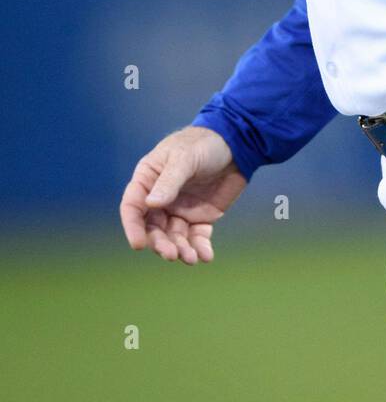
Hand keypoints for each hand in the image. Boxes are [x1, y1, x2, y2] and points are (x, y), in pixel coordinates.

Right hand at [119, 126, 247, 264]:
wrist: (236, 143)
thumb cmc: (204, 143)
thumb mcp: (185, 158)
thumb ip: (169, 181)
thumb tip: (151, 204)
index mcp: (149, 179)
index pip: (133, 206)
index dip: (132, 226)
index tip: (138, 244)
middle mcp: (161, 198)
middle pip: (153, 228)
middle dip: (161, 243)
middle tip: (172, 254)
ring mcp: (180, 209)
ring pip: (174, 236)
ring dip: (181, 249)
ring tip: (192, 258)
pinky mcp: (200, 217)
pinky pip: (196, 237)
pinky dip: (200, 248)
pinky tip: (206, 256)